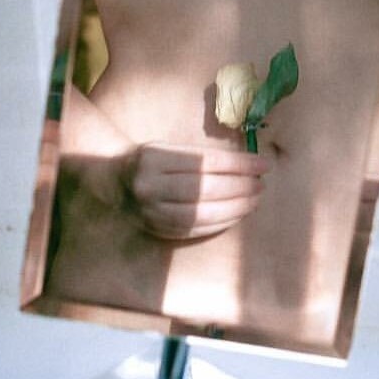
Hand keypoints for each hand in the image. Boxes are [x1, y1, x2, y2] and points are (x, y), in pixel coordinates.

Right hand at [124, 143, 271, 240]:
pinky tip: (237, 214)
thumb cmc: (153, 161)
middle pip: (205, 189)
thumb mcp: (171, 149)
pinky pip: (197, 229)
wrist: (115, 183)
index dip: (238, 164)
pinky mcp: (159, 229)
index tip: (263, 164)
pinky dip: (222, 222)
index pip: (205, 162)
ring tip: (254, 200)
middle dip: (240, 187)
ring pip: (202, 213)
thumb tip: (249, 166)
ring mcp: (152, 211)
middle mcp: (150, 186)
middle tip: (261, 184)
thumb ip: (204, 157)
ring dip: (235, 208)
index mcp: (155, 158)